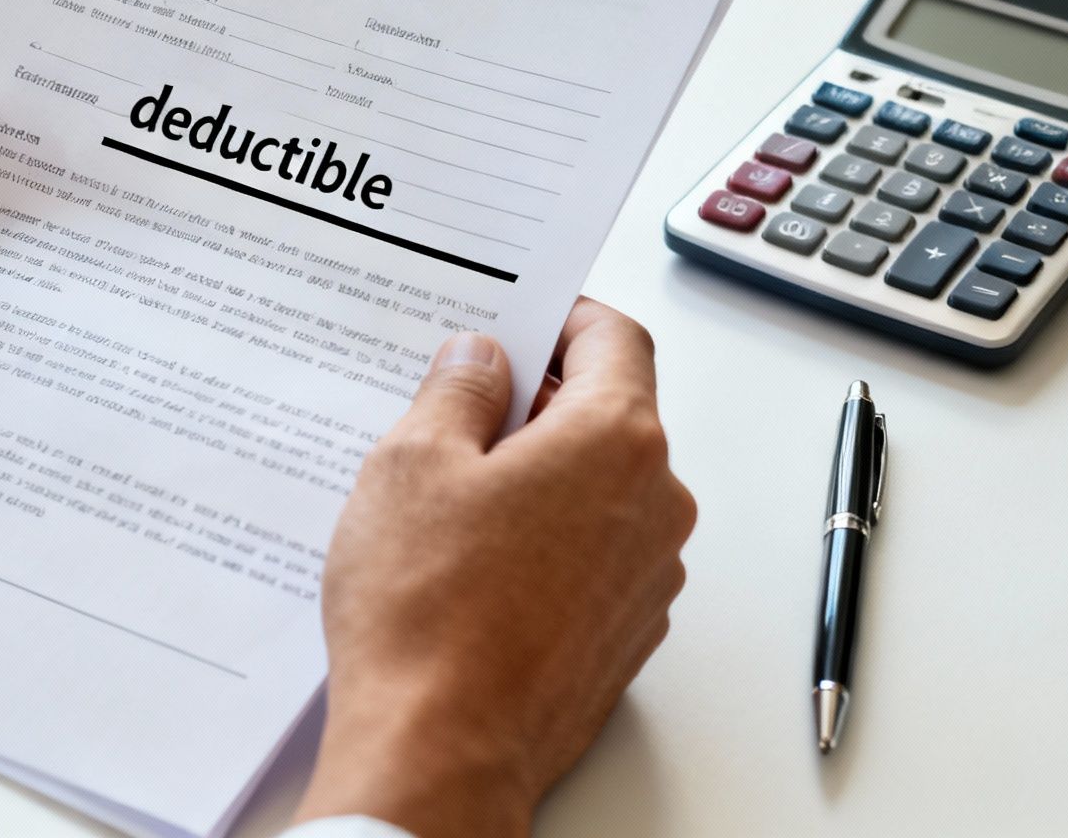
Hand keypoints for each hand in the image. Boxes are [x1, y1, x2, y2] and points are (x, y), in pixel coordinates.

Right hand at [292, 299, 694, 837]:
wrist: (440, 751)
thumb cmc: (427, 614)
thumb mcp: (412, 463)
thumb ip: (457, 390)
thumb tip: (480, 359)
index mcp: (617, 441)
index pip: (616, 339)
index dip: (565, 316)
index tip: (525, 317)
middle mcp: (655, 505)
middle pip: (611, 415)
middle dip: (540, 402)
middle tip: (459, 408)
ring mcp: (648, 578)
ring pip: (602, 491)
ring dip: (542, 476)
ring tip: (451, 500)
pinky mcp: (625, 635)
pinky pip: (595, 557)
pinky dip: (548, 542)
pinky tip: (473, 563)